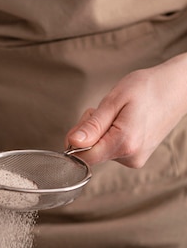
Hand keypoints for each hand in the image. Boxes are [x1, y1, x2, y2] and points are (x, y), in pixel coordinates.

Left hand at [66, 53, 186, 167]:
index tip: (85, 122)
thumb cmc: (148, 88)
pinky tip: (124, 121)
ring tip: (119, 114)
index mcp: (124, 143)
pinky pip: (112, 150)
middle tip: (104, 111)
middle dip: (89, 133)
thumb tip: (72, 143)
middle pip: (91, 154)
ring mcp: (134, 159)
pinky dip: (111, 136)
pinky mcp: (136, 158)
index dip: (75, 141)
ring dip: (101, 133)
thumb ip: (93, 125)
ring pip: (101, 151)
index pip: (83, 157)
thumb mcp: (115, 100)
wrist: (177, 88)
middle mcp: (130, 157)